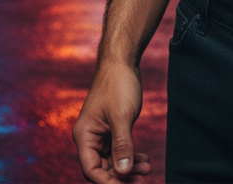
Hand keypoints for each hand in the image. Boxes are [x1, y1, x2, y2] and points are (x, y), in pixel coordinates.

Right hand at [72, 62, 152, 181]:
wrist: (122, 61)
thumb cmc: (118, 84)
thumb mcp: (122, 116)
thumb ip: (122, 145)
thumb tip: (123, 172)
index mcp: (84, 136)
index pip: (91, 170)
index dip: (108, 182)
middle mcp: (89, 138)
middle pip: (102, 168)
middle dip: (122, 176)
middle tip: (143, 179)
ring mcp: (100, 134)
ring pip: (112, 161)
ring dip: (129, 167)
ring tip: (148, 169)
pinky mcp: (111, 129)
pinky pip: (119, 150)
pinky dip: (131, 156)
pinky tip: (145, 160)